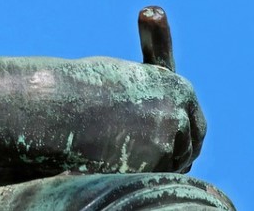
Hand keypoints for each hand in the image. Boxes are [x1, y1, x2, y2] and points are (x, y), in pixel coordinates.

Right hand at [68, 56, 206, 173]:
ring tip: (120, 154)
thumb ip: (154, 93)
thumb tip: (168, 111)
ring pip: (170, 165)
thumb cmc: (84, 88)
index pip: (195, 123)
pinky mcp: (151, 165)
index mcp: (177, 88)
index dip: (186, 137)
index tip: (177, 147)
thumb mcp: (129, 78)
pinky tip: (112, 162)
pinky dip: (137, 174)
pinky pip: (151, 176)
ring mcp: (166, 142)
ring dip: (154, 166)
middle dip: (177, 156)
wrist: (58, 104)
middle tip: (157, 162)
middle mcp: (178, 114)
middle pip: (190, 148)